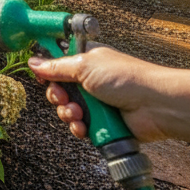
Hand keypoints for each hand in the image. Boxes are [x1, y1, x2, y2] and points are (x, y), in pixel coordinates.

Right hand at [27, 44, 171, 142]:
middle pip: (60, 90)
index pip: (59, 63)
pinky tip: (84, 127)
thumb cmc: (127, 78)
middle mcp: (91, 81)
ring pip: (68, 110)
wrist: (155, 106)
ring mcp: (97, 103)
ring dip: (68, 114)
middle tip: (62, 98)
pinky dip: (79, 128)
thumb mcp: (85, 66)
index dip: (48, 70)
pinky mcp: (103, 123)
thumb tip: (34, 62)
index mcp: (87, 60)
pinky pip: (80, 127)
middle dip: (57, 96)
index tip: (42, 75)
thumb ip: (57, 67)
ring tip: (78, 114)